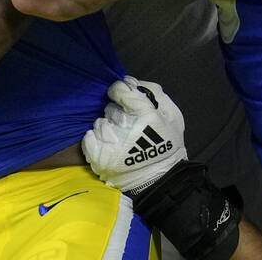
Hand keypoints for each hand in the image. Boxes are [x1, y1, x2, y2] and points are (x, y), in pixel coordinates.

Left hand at [83, 76, 187, 194]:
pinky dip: (96, 140)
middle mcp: (125, 125)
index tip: (122, 96)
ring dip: (108, 127)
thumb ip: (152, 93)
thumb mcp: (172, 114)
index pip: (119, 89)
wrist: (161, 179)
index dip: (120, 91)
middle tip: (128, 124)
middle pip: (109, 107)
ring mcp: (110, 142)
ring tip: (121, 139)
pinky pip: (89, 138)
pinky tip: (109, 146)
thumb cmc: (167, 143)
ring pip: (100, 122)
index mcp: (145, 114)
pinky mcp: (99, 157)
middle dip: (117, 112)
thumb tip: (128, 82)